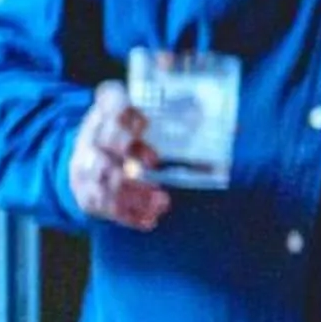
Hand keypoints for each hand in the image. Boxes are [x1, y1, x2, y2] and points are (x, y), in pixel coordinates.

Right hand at [69, 81, 169, 230]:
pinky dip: (129, 215)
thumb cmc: (126, 137)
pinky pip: (105, 207)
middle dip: (128, 150)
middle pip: (104, 141)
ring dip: (134, 191)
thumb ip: (177, 116)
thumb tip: (236, 128)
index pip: (109, 101)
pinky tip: (151, 219)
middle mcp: (92, 138)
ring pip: (105, 178)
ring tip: (163, 200)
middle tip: (154, 160)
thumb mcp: (139, 119)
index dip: (123, 110)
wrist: (84, 162)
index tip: (143, 121)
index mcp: (106, 113)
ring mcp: (86, 167)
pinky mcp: (87, 194)